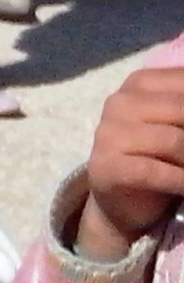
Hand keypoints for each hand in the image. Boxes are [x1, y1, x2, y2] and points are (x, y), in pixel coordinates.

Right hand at [78, 64, 183, 256]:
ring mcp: (109, 134)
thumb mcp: (178, 123)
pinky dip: (179, 181)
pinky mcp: (106, 166)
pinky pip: (154, 172)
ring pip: (175, 141)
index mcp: (140, 83)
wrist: (122, 198)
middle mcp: (120, 102)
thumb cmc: (160, 156)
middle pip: (183, 109)